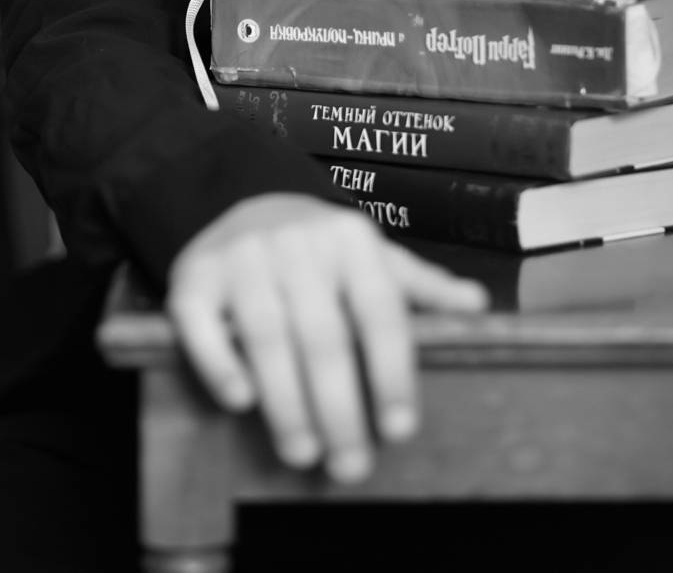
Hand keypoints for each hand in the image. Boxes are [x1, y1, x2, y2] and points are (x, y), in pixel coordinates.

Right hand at [165, 194, 487, 482]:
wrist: (243, 206)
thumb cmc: (322, 251)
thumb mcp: (375, 258)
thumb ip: (422, 287)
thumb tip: (479, 306)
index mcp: (351, 240)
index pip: (379, 310)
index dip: (392, 371)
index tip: (400, 430)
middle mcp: (297, 242)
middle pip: (322, 333)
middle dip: (338, 405)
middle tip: (350, 466)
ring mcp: (242, 256)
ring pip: (266, 334)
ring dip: (285, 400)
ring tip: (303, 453)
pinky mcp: (193, 276)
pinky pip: (201, 323)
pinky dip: (220, 362)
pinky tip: (239, 402)